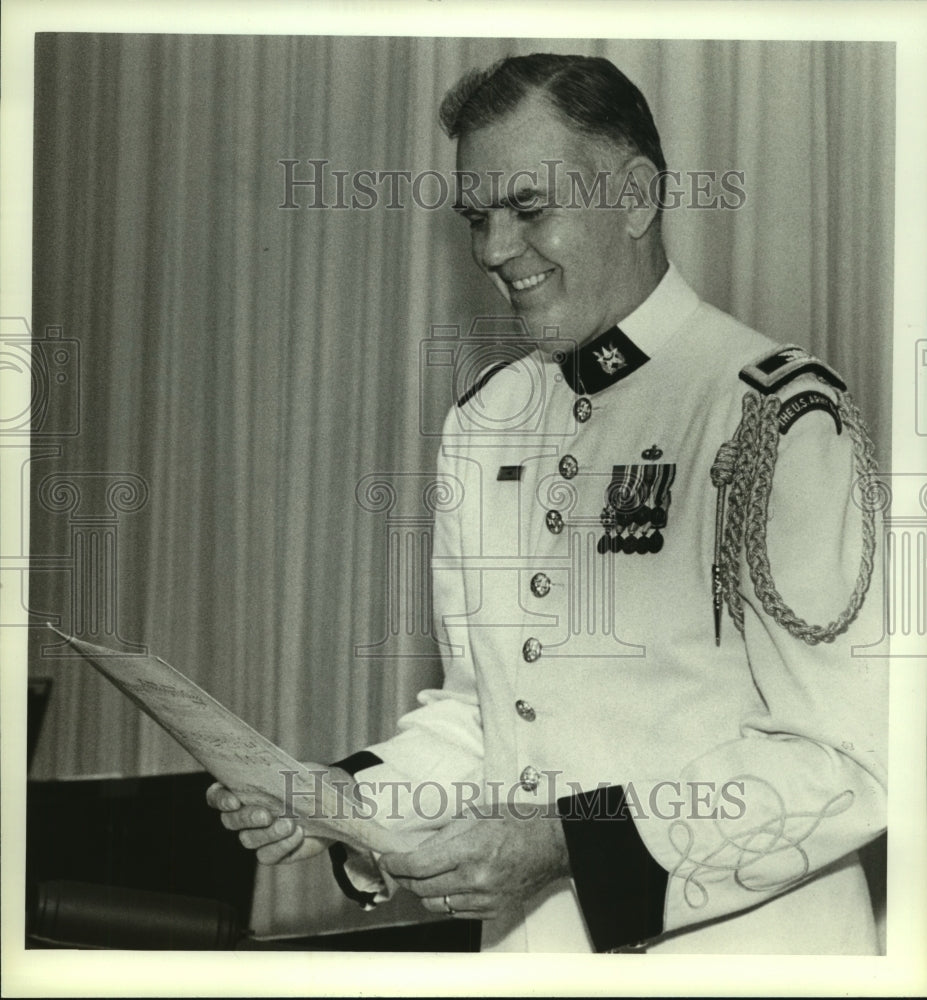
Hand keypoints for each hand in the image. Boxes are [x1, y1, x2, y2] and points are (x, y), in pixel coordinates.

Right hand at [205, 766, 354, 865]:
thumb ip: (284, 773)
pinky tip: (298, 835)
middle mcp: (246, 814)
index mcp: (245, 789)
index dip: (220, 799)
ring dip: (268, 833)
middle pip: (230, 821)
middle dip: (247, 818)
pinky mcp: (273, 852)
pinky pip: (267, 855)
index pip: (217, 796)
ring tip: (290, 824)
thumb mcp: (300, 771)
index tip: (234, 800)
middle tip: (266, 814)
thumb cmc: (312, 782)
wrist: (335, 805)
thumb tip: (276, 776)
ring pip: (248, 840)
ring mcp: (258, 835)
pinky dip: (282, 846)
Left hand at [379, 804, 570, 919]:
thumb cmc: (516, 822)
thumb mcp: (475, 815)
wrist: (551, 845)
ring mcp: (484, 899)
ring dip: (423, 891)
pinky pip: (455, 913)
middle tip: (399, 866)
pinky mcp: (492, 911)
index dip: (396, 864)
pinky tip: (447, 884)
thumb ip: (443, 835)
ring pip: (435, 905)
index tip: (387, 860)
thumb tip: (416, 850)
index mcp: (471, 850)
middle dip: (405, 877)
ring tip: (424, 875)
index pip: (419, 865)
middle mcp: (476, 879)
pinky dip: (444, 900)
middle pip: (422, 889)